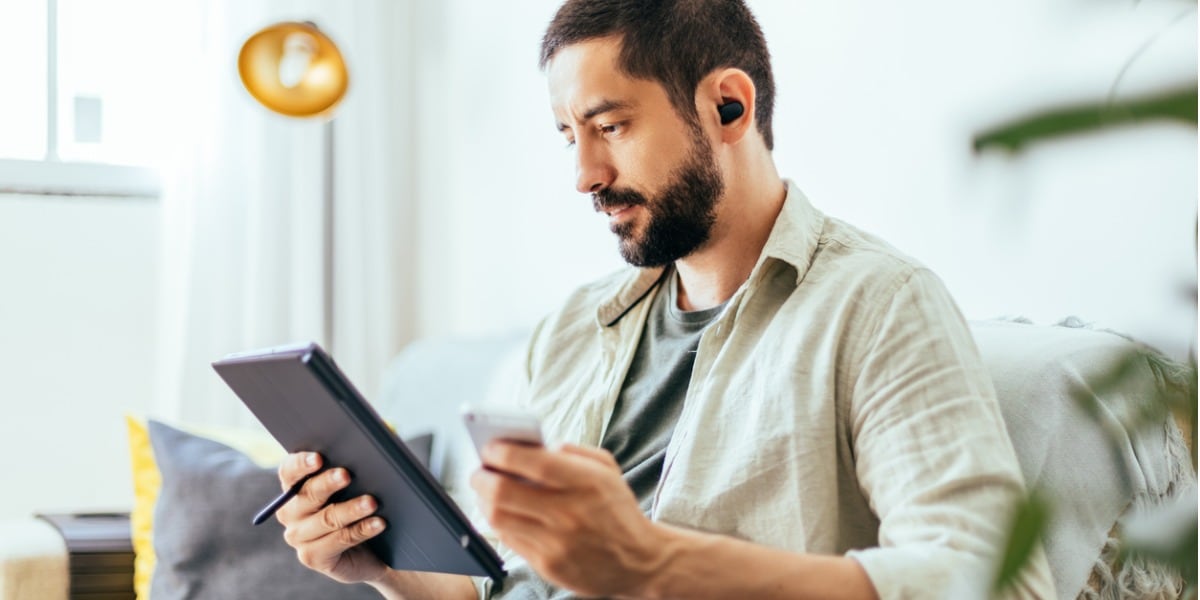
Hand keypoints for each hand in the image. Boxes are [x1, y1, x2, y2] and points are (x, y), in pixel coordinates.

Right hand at [275, 452, 387, 584]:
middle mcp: (290, 512)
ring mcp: (299, 537)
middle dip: (328, 483)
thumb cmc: (361, 503)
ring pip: (327, 519)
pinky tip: (379, 523)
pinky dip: (361, 530)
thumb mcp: (358, 480)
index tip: (318, 457)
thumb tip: (377, 431)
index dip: (301, 463)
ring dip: (351, 509)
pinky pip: (339, 541)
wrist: (372, 548)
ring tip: (372, 501)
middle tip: (347, 475)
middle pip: (307, 494)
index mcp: (294, 487)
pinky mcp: (313, 557)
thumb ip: (357, 457)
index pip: (288, 471)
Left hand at [470, 443, 667, 596]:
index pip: (529, 461)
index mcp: (584, 482)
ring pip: (498, 518)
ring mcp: (556, 542)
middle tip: (478, 470)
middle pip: (502, 491)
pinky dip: (500, 523)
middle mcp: (568, 512)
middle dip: (481, 476)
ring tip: (484, 491)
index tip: (489, 446)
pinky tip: (502, 513)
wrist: (640, 561)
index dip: (500, 451)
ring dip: (483, 500)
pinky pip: (509, 541)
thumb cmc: (618, 511)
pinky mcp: (548, 566)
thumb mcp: (607, 469)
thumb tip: (532, 446)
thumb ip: (572, 451)